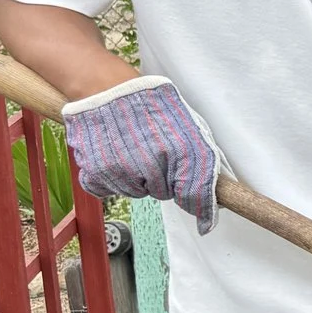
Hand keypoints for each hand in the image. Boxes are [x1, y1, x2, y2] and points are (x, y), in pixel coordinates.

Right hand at [60, 76, 223, 233]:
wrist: (107, 88)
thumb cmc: (153, 105)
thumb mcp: (188, 125)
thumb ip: (202, 160)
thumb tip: (216, 197)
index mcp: (180, 149)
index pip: (196, 193)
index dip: (203, 209)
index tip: (207, 224)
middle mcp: (151, 163)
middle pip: (164, 193)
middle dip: (163, 179)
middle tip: (154, 152)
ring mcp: (120, 170)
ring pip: (136, 193)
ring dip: (136, 178)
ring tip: (131, 148)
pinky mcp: (95, 172)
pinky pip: (109, 191)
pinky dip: (111, 178)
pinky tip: (112, 155)